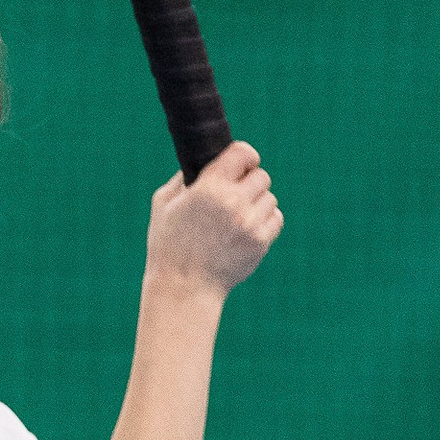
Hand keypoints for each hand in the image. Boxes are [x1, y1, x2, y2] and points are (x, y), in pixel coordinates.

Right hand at [145, 138, 280, 297]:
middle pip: (261, 176)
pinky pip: (276, 219)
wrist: (183, 286)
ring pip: (270, 198)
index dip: (245, 155)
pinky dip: (266, 220)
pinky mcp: (260, 242)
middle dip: (250, 181)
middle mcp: (233, 202)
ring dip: (258, 202)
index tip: (243, 163)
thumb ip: (184, 178)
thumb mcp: (163, 204)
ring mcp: (250, 223)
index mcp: (209, 187)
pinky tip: (249, 227)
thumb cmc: (168, 244)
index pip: (243, 153)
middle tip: (237, 192)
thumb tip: (202, 163)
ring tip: (240, 214)